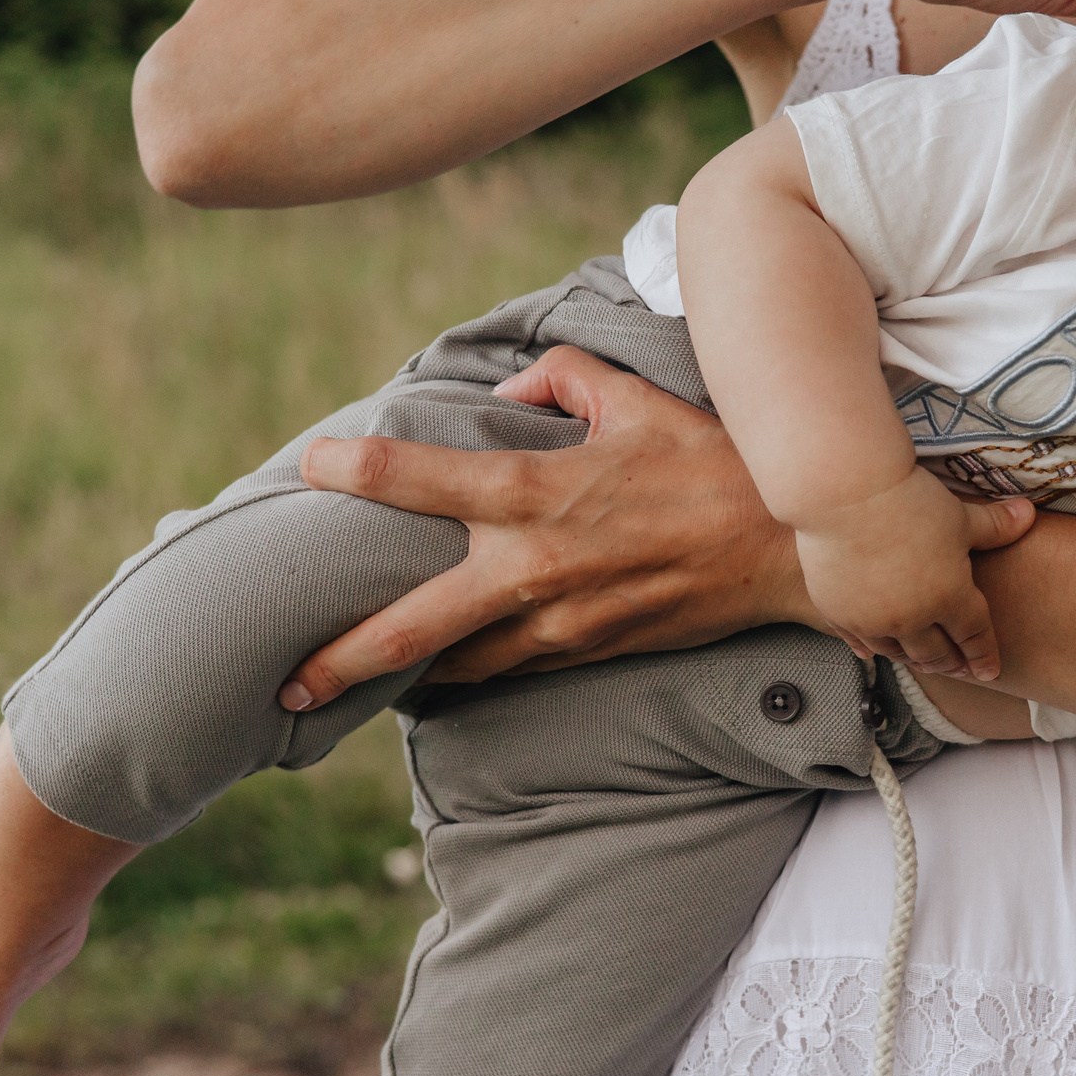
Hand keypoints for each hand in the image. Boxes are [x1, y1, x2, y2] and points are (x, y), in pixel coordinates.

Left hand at [276, 346, 1034, 705]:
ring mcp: (565, 624)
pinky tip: (434, 680)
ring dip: (400, 679)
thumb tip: (517, 391)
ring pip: (459, 664)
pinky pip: (513, 670)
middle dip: (342, 658)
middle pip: (415, 626)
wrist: (795, 552)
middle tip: (280, 684)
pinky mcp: (594, 652)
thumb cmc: (719, 464)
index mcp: (540, 492)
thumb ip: (564, 381)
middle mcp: (539, 568)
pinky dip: (469, 673)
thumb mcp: (640, 397)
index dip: (357, 470)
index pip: (423, 479)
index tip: (311, 465)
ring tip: (336, 694)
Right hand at [794, 467, 1021, 679]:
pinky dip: (869, 649)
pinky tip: (870, 652)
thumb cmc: (908, 499)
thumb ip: (995, 525)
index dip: (984, 656)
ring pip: (896, 652)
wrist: (844, 491)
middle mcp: (912, 618)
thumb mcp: (959, 515)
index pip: (974, 636)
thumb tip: (1029, 514)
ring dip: (912, 659)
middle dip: (951, 663)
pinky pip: (856, 641)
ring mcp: (871, 619)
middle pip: (936, 653)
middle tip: (958, 669)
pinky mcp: (837, 611)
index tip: (989, 673)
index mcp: (949, 597)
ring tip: (920, 661)